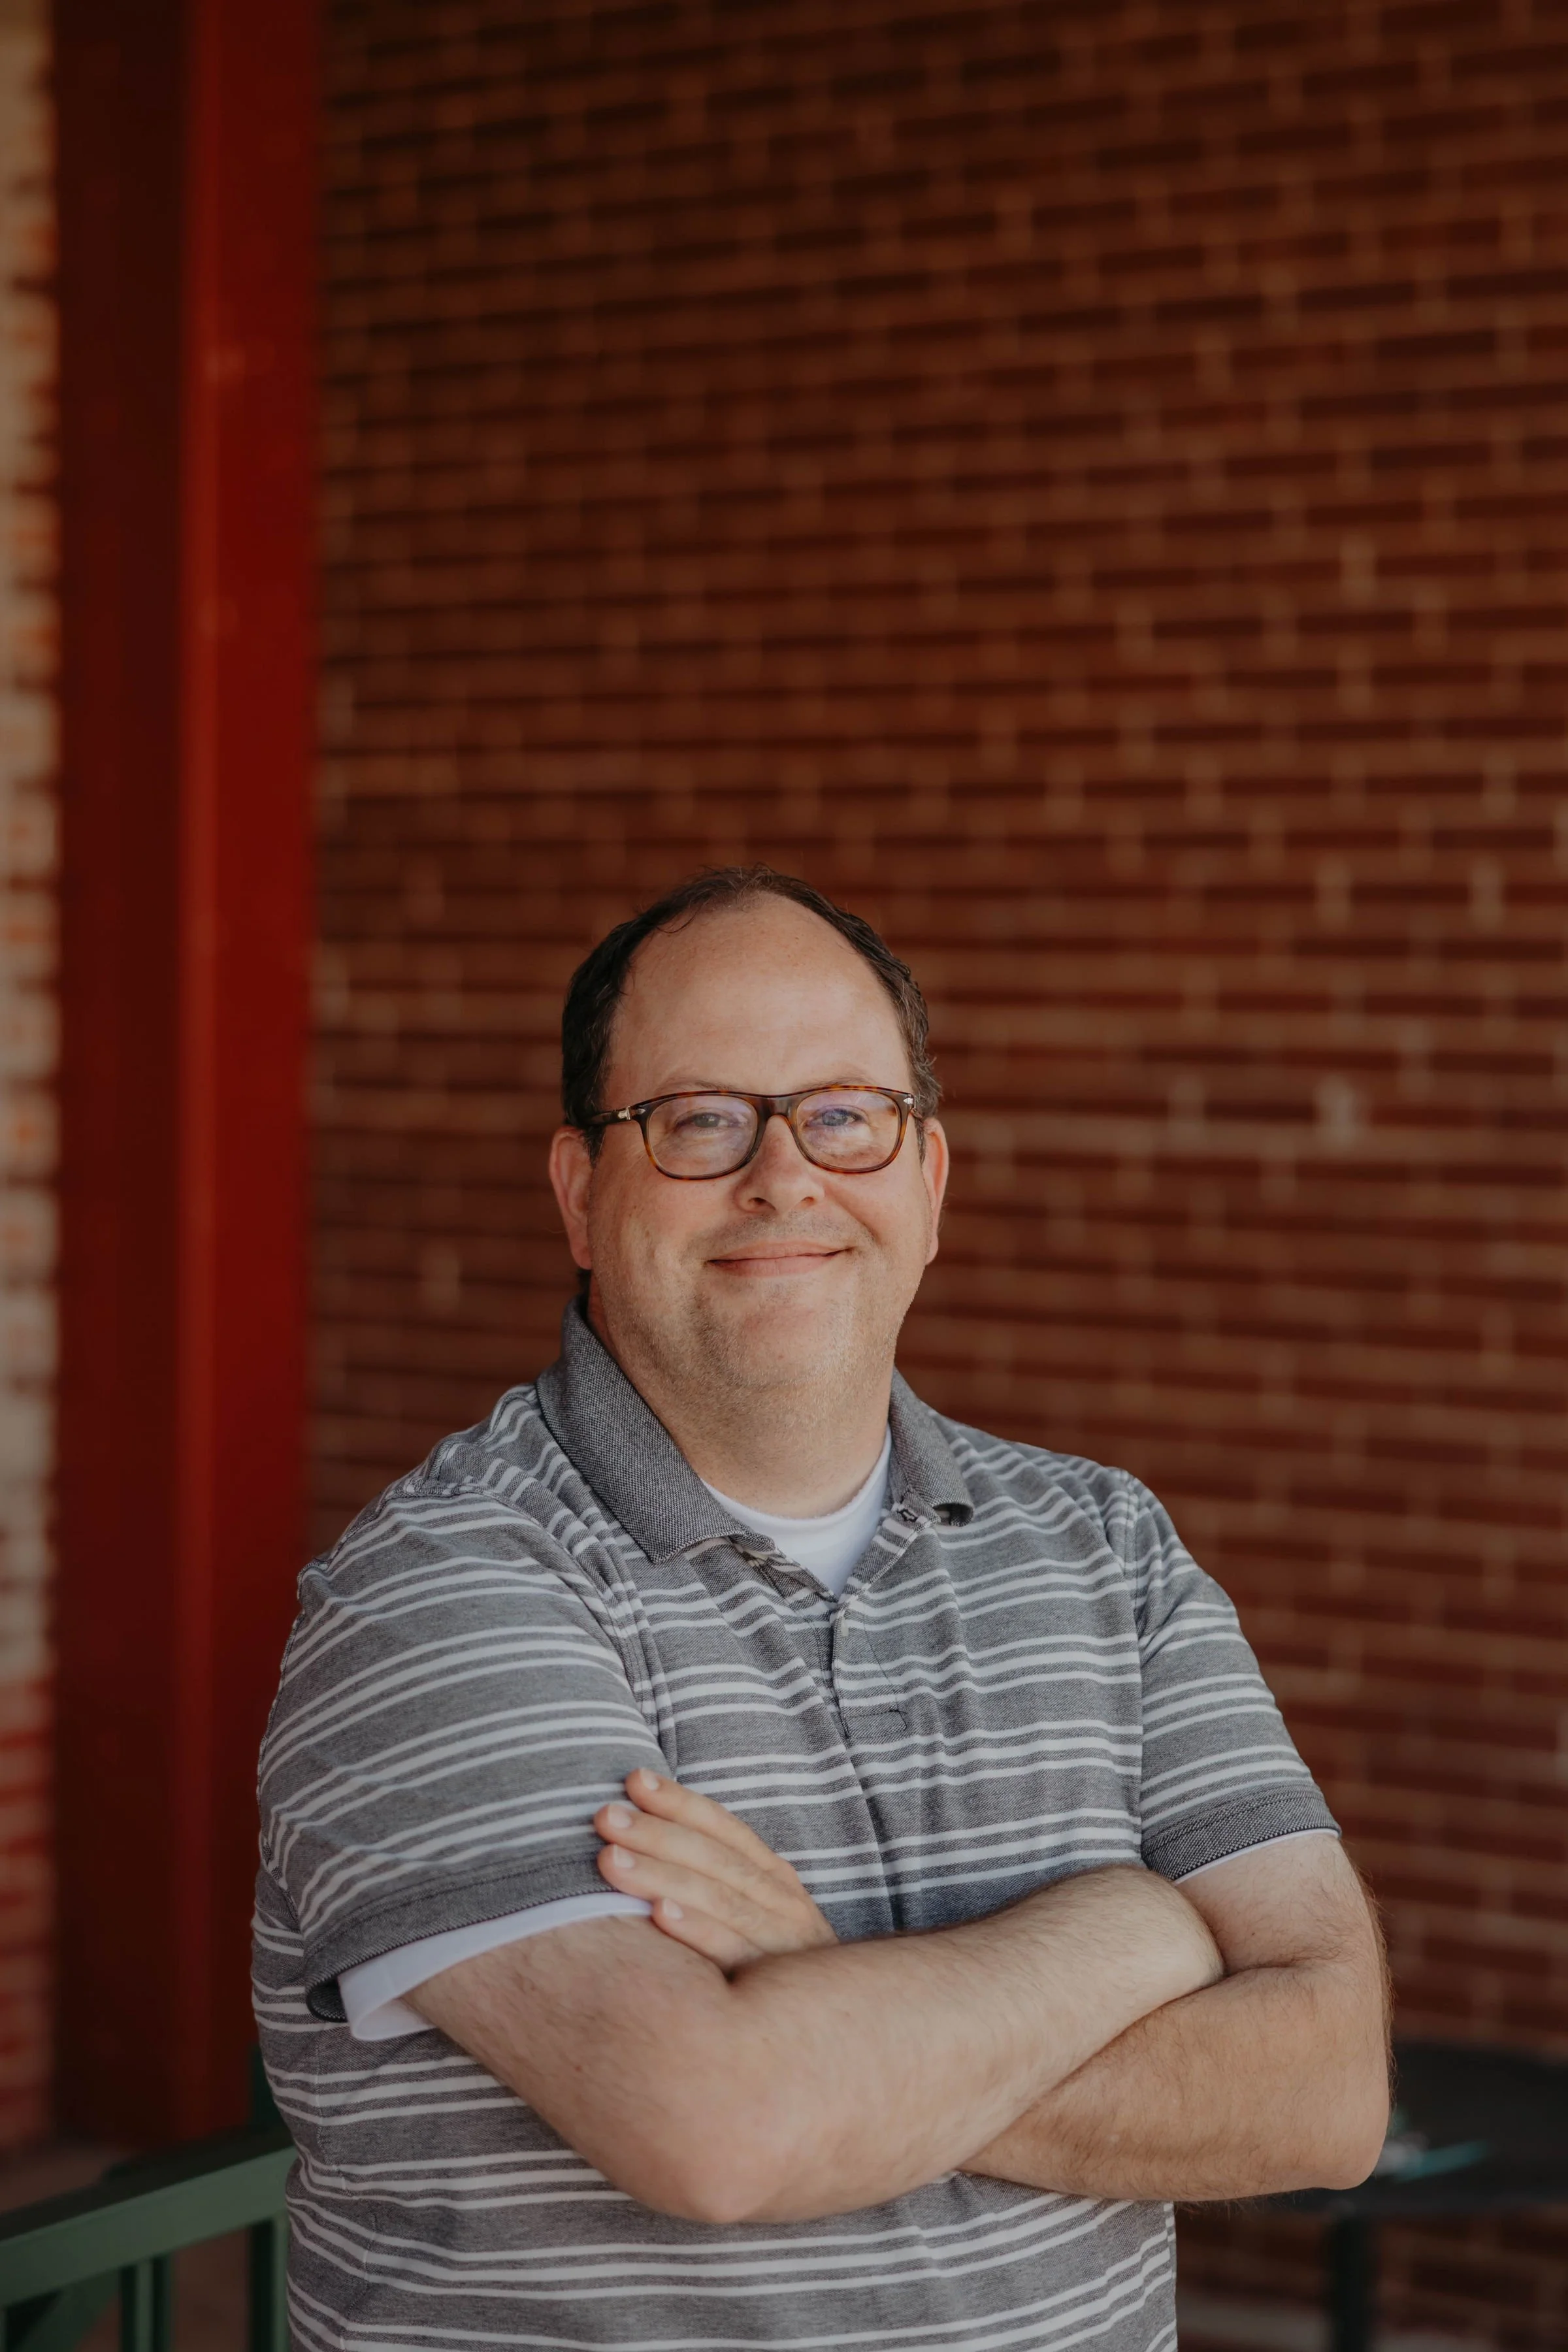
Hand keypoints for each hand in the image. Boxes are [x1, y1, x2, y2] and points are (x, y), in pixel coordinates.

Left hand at [595, 1769, 837, 1972]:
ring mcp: (783, 1941)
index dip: (681, 1802)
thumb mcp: (756, 1916)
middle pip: (715, 1858)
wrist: (831, 2034)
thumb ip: (716, 1883)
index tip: (634, 1779)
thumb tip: (643, 1844)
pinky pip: (733, 1952)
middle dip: (657, 1833)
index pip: (724, 1828)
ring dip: (663, 1874)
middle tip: (605, 1817)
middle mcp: (782, 1901)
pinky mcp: (774, 1986)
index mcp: (774, 1877)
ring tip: (611, 1860)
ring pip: (719, 1897)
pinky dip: (698, 1930)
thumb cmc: (771, 1968)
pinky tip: (660, 1914)